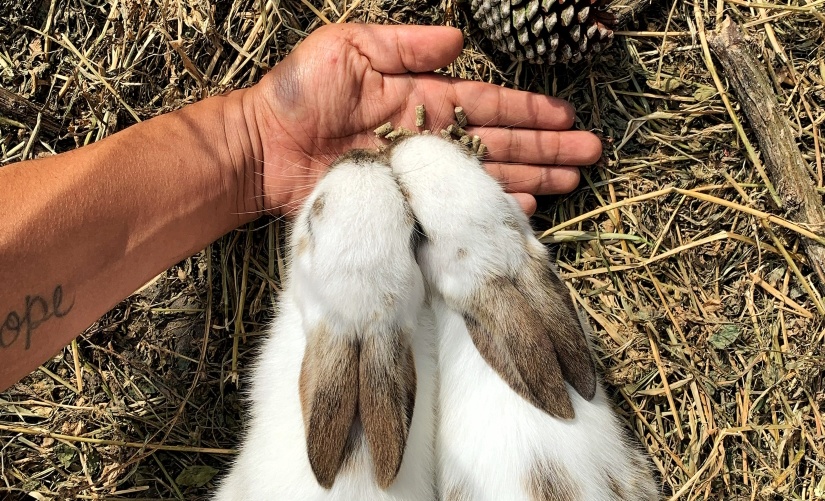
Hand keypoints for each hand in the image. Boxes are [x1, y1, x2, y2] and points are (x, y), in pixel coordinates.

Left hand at [245, 24, 601, 215]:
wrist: (262, 147)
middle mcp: (429, 138)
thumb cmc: (297, 94)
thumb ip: (403, 45)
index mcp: (422, 99)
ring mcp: (418, 175)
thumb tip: (457, 40)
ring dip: (532, 177)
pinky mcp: (403, 203)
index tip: (567, 118)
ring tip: (572, 180)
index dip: (530, 112)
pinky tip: (524, 208)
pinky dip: (490, 206)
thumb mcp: (348, 49)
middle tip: (590, 154)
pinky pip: (453, 208)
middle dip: (547, 148)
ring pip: (488, 176)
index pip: (489, 105)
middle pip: (501, 143)